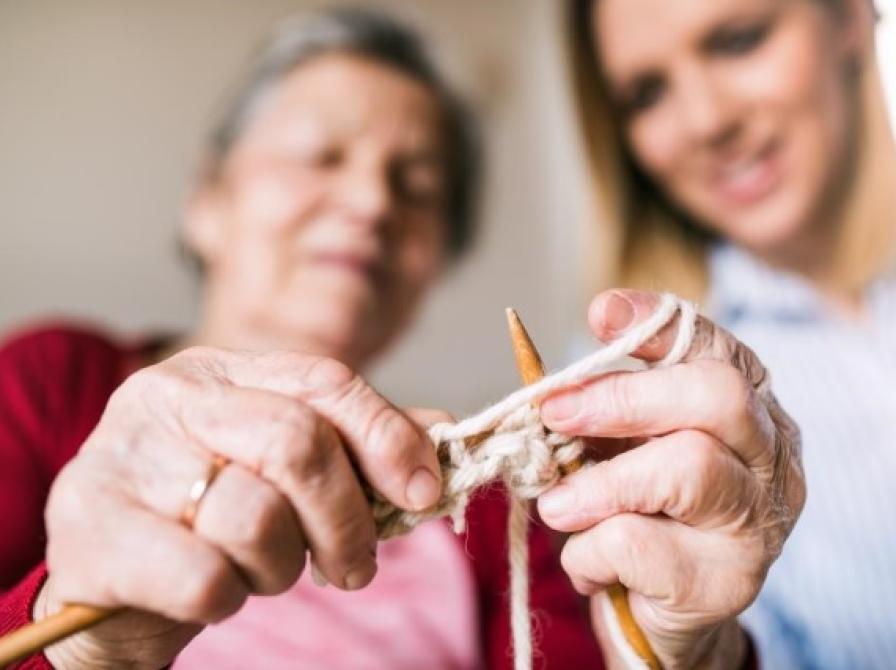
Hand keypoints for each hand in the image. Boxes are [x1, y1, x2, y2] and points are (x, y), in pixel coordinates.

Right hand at [37, 348, 441, 669]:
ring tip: (264, 571)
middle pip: (298, 442)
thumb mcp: (284, 472)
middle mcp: (166, 397)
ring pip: (255, 515)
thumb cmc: (210, 520)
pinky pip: (203, 576)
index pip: (325, 382)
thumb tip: (444, 432)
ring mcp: (120, 457)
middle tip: (354, 566)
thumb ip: (359, 446)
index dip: (388, 436)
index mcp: (219, 372)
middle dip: (347, 519)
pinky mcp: (89, 530)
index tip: (425, 491)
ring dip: (282, 565)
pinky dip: (228, 599)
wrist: (113, 581)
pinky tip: (214, 593)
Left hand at [536, 290, 804, 668]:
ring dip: (599, 484)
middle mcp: (768, 455)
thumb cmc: (638, 512)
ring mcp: (756, 520)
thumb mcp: (616, 448)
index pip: (714, 346)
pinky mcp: (728, 581)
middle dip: (623, 396)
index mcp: (744, 406)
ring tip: (555, 506)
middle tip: (554, 412)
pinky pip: (643, 545)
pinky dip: (590, 551)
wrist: (657, 614)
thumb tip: (548, 387)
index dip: (657, 324)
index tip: (601, 313)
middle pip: (717, 396)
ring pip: (688, 469)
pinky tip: (586, 563)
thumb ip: (596, 413)